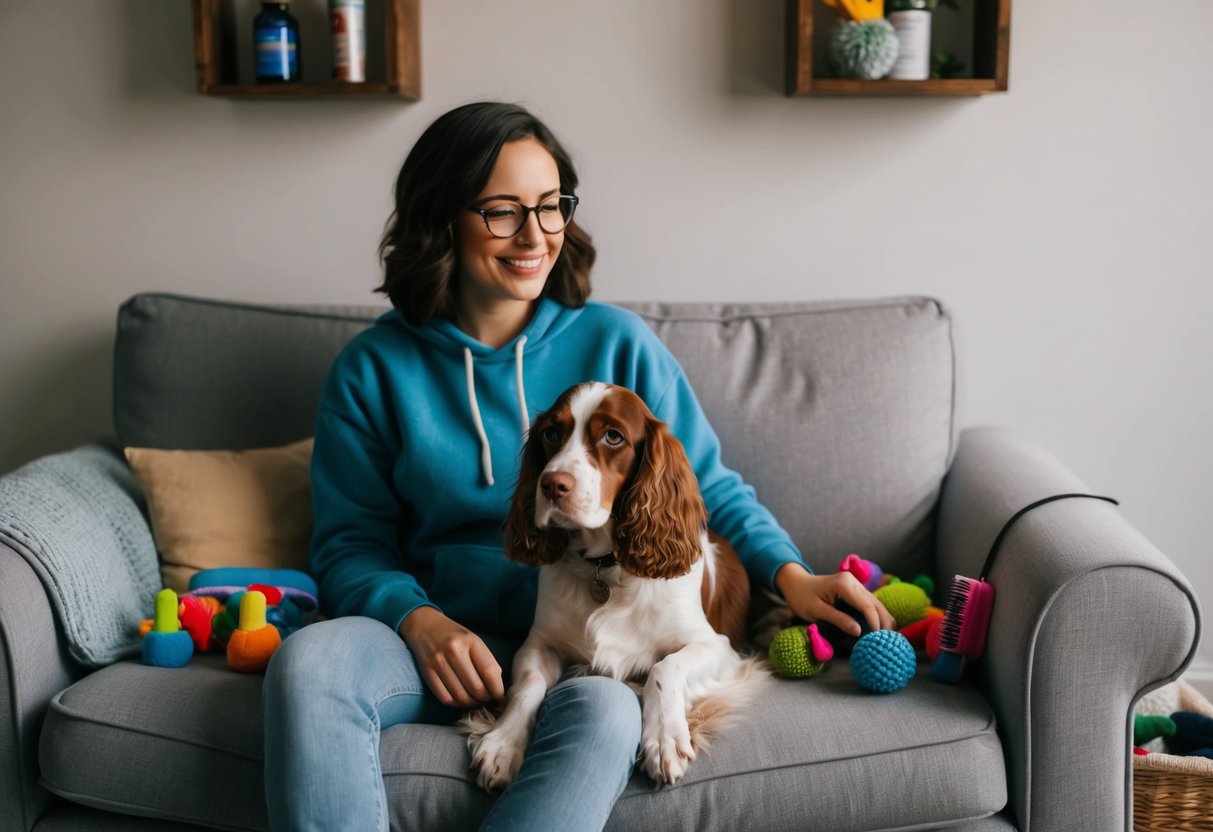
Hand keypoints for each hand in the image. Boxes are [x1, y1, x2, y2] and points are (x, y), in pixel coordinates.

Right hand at [398, 607, 504, 708]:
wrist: (424, 625)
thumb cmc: (455, 636)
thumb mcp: (474, 641)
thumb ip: (486, 662)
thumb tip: (497, 690)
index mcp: (471, 641)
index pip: (489, 672)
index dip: (498, 691)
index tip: (502, 699)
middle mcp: (455, 651)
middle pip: (476, 687)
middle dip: (486, 700)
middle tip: (490, 703)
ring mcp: (439, 662)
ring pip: (461, 696)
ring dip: (472, 705)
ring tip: (477, 704)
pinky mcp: (427, 672)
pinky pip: (445, 698)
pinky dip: (456, 705)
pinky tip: (462, 702)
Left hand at [774, 563, 895, 635]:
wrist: (795, 583)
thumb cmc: (802, 597)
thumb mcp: (816, 610)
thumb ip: (838, 619)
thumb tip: (858, 631)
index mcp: (844, 584)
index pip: (866, 605)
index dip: (874, 622)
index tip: (878, 639)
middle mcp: (853, 581)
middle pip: (875, 603)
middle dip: (883, 622)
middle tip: (886, 642)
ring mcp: (855, 584)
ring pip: (876, 603)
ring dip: (882, 619)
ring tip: (885, 638)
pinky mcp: (855, 589)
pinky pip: (869, 603)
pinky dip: (875, 616)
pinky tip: (878, 629)